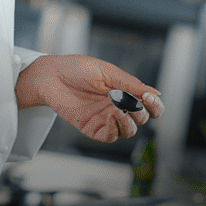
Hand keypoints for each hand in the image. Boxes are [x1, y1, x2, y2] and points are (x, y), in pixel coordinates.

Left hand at [15, 54, 163, 143]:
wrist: (50, 75)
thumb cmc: (76, 68)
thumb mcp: (107, 71)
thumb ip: (129, 84)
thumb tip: (155, 93)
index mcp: (124, 92)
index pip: (148, 105)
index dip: (154, 105)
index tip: (148, 98)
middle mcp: (117, 106)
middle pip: (142, 119)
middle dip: (141, 112)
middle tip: (130, 102)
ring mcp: (105, 118)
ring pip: (129, 131)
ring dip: (129, 123)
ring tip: (119, 110)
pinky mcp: (91, 127)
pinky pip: (109, 137)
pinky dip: (114, 131)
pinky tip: (110, 118)